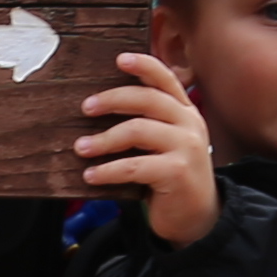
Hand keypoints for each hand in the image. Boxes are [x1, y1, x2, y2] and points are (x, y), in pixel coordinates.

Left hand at [76, 49, 219, 244]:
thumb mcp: (165, 143)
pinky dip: (108, 170)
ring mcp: (187, 148)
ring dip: (103, 139)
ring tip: (80, 148)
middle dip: (112, 100)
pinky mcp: (177, 173)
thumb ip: (147, 122)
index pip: (166, 79)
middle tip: (86, 108)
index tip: (119, 59)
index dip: (144, 65)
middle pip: (147, 99)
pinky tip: (90, 175)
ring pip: (138, 130)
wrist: (196, 217)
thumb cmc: (170, 176)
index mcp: (185, 112)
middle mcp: (190, 124)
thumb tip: (100, 105)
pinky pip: (134, 166)